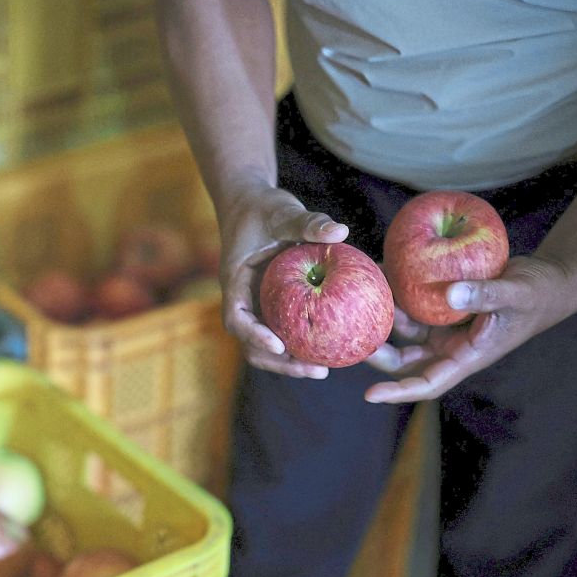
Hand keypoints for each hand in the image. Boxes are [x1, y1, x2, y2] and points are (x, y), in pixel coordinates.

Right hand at [218, 184, 349, 377]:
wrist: (251, 206)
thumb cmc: (263, 209)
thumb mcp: (283, 211)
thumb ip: (309, 222)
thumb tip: (341, 232)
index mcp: (235, 283)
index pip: (236, 317)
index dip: (254, 336)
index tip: (279, 345)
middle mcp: (243, 301)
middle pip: (251, 345)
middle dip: (280, 363)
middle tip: (317, 370)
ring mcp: (256, 308)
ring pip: (266, 347)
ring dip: (290, 363)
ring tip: (324, 369)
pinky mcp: (272, 308)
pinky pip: (284, 332)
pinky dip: (301, 344)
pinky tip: (330, 347)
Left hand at [363, 256, 576, 402]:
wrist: (547, 281)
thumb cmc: (535, 294)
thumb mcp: (514, 293)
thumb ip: (484, 295)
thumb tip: (450, 295)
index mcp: (465, 358)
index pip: (427, 384)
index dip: (398, 392)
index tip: (369, 394)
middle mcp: (448, 348)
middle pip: (403, 359)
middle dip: (375, 351)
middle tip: (348, 334)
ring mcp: (442, 328)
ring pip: (403, 330)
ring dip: (381, 316)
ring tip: (360, 295)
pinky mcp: (440, 308)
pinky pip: (412, 304)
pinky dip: (396, 294)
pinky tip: (379, 273)